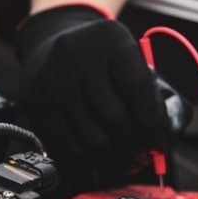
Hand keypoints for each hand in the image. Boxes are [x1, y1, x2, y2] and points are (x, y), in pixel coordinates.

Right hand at [13, 4, 167, 167]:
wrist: (54, 40)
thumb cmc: (101, 53)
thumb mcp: (128, 52)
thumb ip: (147, 85)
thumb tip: (161, 132)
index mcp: (108, 37)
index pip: (136, 85)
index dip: (153, 120)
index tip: (162, 139)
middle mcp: (75, 54)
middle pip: (112, 114)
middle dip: (135, 143)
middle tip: (147, 155)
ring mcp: (51, 79)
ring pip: (89, 135)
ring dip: (115, 156)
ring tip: (130, 161)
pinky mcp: (35, 102)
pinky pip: (67, 143)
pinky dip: (91, 159)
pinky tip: (105, 159)